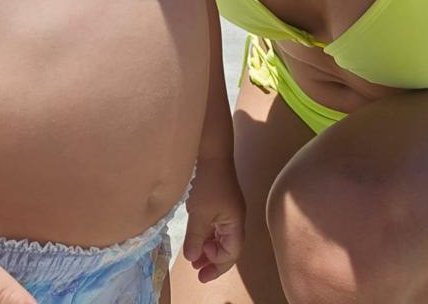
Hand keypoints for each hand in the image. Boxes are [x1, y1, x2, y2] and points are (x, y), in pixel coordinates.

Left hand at [183, 156, 244, 282]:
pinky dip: (206, 236)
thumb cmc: (208, 182)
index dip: (217, 266)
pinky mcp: (220, 203)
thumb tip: (192, 258)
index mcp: (235, 223)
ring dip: (208, 249)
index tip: (200, 273)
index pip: (231, 253)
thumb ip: (196, 237)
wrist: (212, 153)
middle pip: (227, 247)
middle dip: (212, 261)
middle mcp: (235, 219)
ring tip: (193, 259)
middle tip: (196, 271)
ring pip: (220, 238)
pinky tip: (195, 239)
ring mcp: (228, 211)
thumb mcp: (199, 212)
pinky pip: (215, 227)